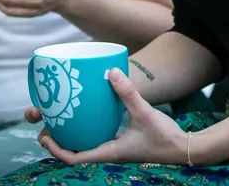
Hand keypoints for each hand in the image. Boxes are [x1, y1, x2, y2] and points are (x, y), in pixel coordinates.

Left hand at [35, 68, 187, 164]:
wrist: (183, 148)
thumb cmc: (164, 136)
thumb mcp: (144, 112)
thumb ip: (128, 93)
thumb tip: (112, 71)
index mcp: (109, 151)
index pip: (75, 158)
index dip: (57, 150)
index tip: (45, 138)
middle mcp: (109, 153)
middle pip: (77, 153)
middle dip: (60, 143)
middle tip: (47, 127)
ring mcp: (117, 149)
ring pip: (88, 146)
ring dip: (74, 138)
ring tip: (63, 121)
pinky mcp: (125, 143)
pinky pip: (101, 139)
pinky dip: (91, 131)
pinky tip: (92, 116)